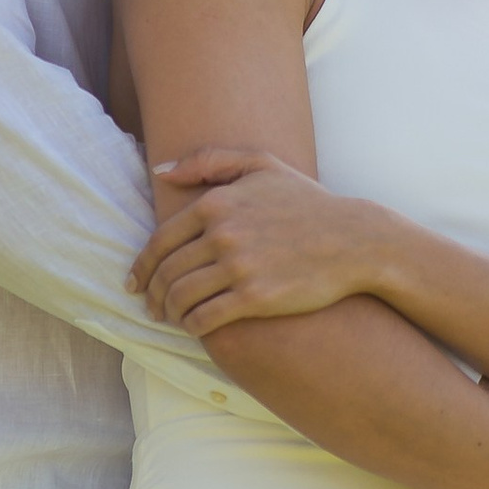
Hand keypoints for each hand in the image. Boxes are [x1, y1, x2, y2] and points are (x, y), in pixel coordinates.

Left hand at [132, 150, 384, 334]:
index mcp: (216, 203)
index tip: (134, 282)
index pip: (160, 241)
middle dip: (151, 294)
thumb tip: (162, 172)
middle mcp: (222, 234)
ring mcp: (238, 267)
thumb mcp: (261, 165)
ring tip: (170, 318)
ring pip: (180, 297)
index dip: (141, 266)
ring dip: (168, 312)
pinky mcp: (255, 298)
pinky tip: (194, 328)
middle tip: (149, 307)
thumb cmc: (307, 203)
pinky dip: (191, 326)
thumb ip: (209, 161)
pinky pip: (205, 318)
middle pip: (167, 272)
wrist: (354, 241)